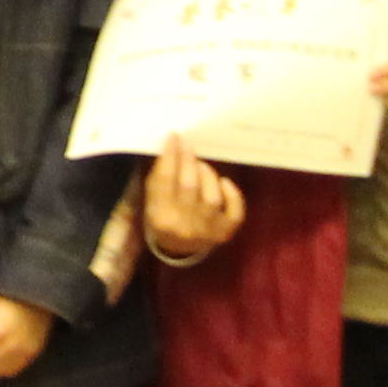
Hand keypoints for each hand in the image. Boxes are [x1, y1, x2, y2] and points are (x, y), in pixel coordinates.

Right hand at [142, 135, 244, 262]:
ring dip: (208, 175)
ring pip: (212, 197)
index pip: (164, 180)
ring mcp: (205, 230)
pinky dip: (233, 195)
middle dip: (189, 160)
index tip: (174, 137)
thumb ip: (161, 176)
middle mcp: (182, 225)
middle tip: (188, 145)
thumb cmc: (164, 215)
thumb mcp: (152, 198)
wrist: (178, 249)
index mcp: (159, 215)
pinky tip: (225, 183)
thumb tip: (173, 145)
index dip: (170, 156)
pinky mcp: (224, 232)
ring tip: (202, 166)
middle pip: (189, 185)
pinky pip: (234, 212)